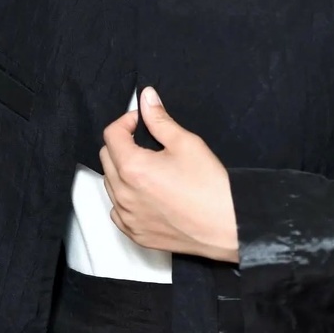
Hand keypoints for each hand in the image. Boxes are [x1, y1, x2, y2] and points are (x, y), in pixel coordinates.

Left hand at [99, 87, 238, 262]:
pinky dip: (125, 198)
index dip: (126, 121)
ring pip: (111, 185)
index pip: (111, 135)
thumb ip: (160, 119)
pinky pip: (118, 211)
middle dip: (122, 143)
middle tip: (146, 141)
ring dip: (122, 170)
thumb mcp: (186, 142)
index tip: (142, 121)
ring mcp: (128, 218)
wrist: (227, 225)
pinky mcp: (135, 234)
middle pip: (106, 158)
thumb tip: (146, 97)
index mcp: (132, 168)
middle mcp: (123, 195)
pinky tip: (146, 193)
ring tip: (150, 167)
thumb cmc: (209, 185)